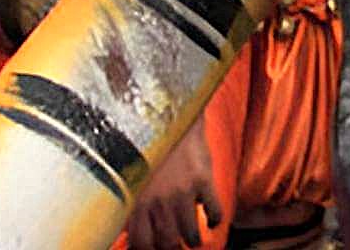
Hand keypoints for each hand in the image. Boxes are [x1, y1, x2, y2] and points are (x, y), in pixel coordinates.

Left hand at [126, 116, 223, 248]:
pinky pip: (214, 211)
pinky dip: (216, 219)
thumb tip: (133, 230)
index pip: (141, 243)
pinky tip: (212, 218)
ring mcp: (181, 191)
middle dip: (172, 248)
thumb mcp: (134, 176)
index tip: (155, 249)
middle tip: (176, 247)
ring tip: (194, 238)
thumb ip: (135, 203)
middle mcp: (157, 200)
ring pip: (190, 233)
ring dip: (193, 239)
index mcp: (135, 201)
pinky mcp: (203, 180)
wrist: (169, 114)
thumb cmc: (148, 145)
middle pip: (167, 243)